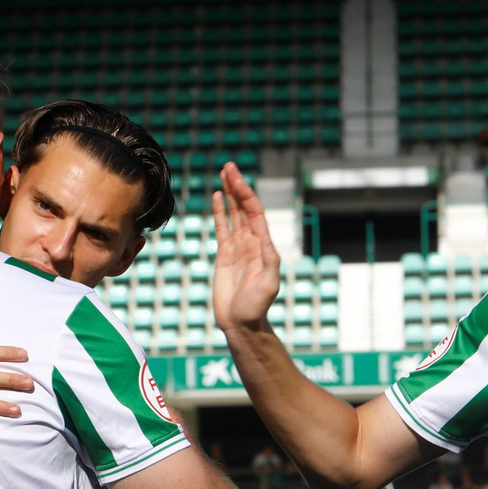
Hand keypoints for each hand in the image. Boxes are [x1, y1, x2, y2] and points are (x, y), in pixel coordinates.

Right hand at [210, 163, 282, 333]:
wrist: (241, 322)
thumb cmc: (257, 307)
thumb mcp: (268, 285)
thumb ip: (269, 263)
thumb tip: (266, 240)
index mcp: (262, 245)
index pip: (254, 212)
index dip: (246, 193)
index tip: (237, 177)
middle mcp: (251, 242)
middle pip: (244, 207)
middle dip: (237, 186)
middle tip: (229, 166)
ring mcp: (238, 247)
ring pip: (233, 214)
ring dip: (230, 194)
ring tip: (224, 175)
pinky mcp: (225, 255)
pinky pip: (222, 228)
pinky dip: (220, 212)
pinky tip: (218, 198)